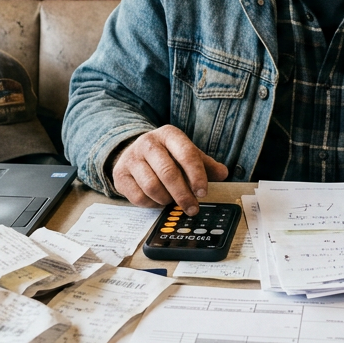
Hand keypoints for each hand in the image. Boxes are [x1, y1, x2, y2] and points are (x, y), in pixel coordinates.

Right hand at [110, 125, 228, 214]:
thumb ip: (205, 164)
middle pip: (168, 172)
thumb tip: (223, 173)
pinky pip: (138, 197)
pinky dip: (152, 204)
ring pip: (152, 186)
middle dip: (183, 195)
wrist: (134, 153)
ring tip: (172, 201)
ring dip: (166, 199)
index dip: (196, 175)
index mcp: (169, 134)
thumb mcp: (187, 154)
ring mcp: (131, 158)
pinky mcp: (120, 174)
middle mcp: (148, 142)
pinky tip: (157, 200)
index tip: (203, 193)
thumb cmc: (167, 156)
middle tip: (192, 208)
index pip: (186, 154)